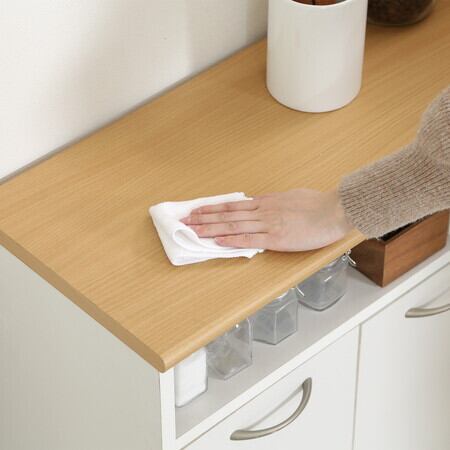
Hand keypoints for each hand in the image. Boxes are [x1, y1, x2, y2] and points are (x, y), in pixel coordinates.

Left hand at [180, 189, 353, 250]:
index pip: (232, 205)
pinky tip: (218, 242)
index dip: (212, 208)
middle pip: (227, 214)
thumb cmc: (316, 203)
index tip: (197, 210)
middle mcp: (262, 211)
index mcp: (265, 202)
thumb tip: (261, 204)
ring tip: (193, 231)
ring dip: (211, 229)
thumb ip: (274, 202)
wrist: (333, 210)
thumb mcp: (291, 197)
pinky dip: (232, 241)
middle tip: (185, 221)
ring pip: (233, 226)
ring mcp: (268, 224)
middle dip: (204, 218)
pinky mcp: (276, 238)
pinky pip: (250, 239)